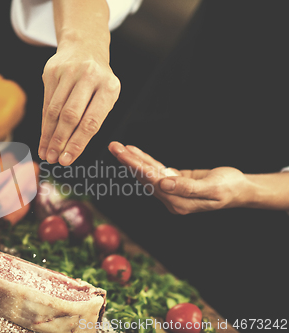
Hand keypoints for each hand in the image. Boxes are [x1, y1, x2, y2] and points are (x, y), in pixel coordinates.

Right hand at [39, 39, 119, 165]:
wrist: (84, 47)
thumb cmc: (97, 81)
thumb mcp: (105, 96)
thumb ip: (93, 120)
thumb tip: (71, 150)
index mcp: (109, 86)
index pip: (91, 121)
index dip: (77, 143)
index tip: (67, 160)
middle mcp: (89, 76)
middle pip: (70, 116)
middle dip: (60, 141)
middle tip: (54, 159)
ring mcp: (69, 72)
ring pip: (54, 111)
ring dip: (49, 136)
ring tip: (46, 153)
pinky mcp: (51, 71)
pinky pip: (46, 103)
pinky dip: (44, 124)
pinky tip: (43, 138)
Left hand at [108, 142, 250, 214]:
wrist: (240, 189)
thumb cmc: (230, 189)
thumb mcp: (212, 189)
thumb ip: (187, 188)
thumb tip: (162, 184)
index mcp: (177, 202)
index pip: (152, 181)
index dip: (137, 166)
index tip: (123, 155)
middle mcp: (170, 198)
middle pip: (145, 177)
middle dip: (128, 161)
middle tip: (113, 147)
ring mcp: (171, 190)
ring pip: (148, 172)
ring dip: (133, 159)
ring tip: (118, 147)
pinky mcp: (174, 181)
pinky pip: (156, 169)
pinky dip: (145, 160)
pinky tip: (134, 151)